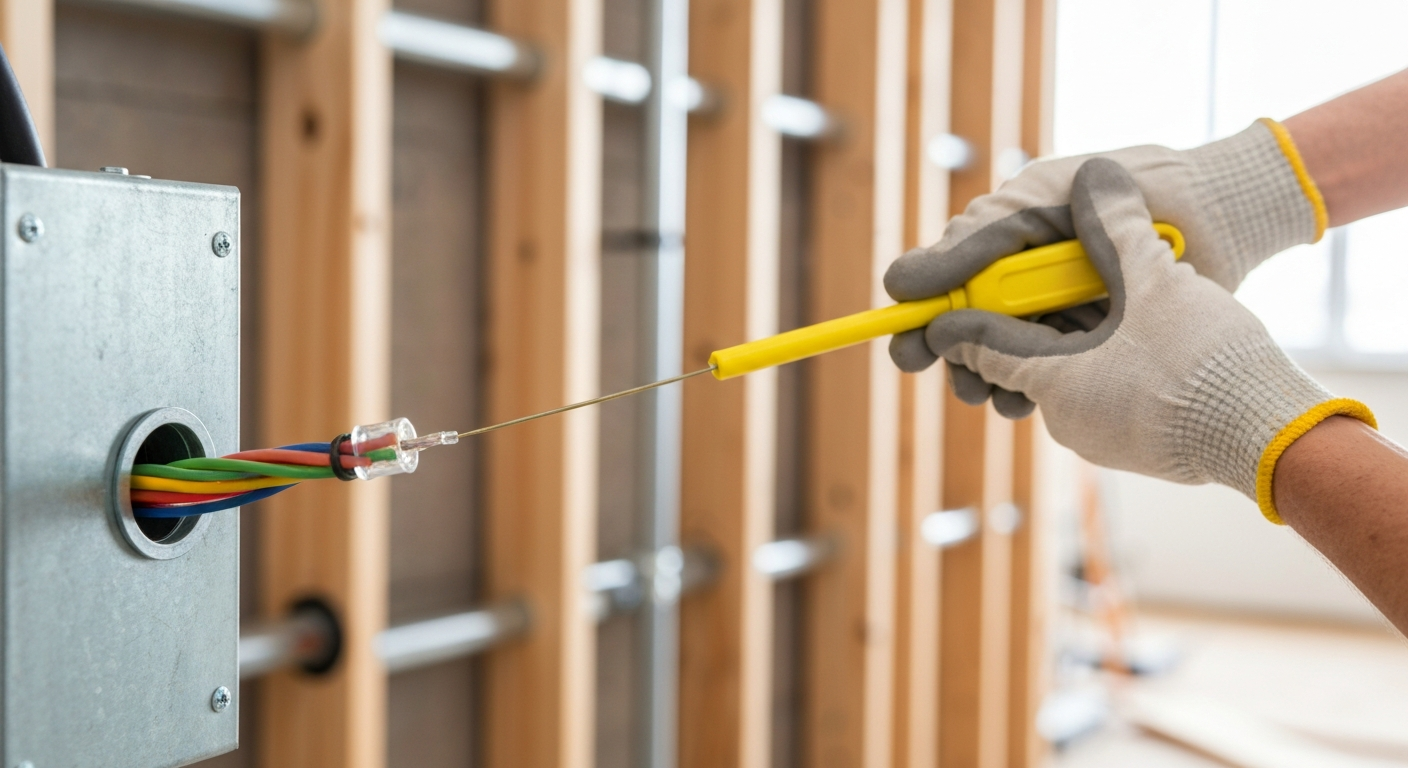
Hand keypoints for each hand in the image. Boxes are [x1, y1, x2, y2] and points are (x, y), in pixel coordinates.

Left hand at [906, 158, 1371, 520]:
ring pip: (1061, 377)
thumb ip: (1114, 229)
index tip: (948, 295)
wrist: (1269, 431)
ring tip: (1086, 304)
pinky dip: (1100, 362)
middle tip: (1028, 286)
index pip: (978, 345)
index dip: (960, 315)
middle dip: (1017, 322)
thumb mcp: (1156, 279)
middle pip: (1019, 361)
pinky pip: (1099, 395)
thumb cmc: (1205, 361)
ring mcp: (1098, 437)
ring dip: (1065, 339)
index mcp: (1050, 379)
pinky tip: (1127, 335)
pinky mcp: (1132, 444)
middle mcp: (1063, 417)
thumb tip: (1096, 182)